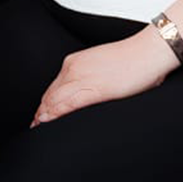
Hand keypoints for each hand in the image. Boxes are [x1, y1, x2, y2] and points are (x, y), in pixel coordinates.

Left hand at [32, 28, 174, 124]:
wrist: (147, 52)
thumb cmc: (131, 61)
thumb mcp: (100, 66)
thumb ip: (88, 78)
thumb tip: (83, 93)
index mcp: (74, 63)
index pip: (53, 87)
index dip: (44, 103)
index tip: (40, 114)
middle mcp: (73, 69)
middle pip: (50, 94)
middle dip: (41, 111)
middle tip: (35, 125)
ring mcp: (83, 78)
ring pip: (55, 100)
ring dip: (45, 115)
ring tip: (39, 128)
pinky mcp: (95, 89)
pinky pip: (70, 103)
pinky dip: (57, 114)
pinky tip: (50, 122)